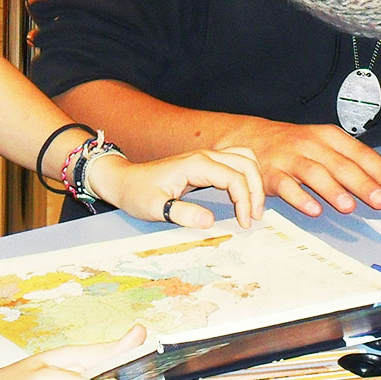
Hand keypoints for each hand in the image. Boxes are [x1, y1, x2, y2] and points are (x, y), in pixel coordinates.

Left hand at [88, 148, 264, 228]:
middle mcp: (205, 155)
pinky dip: (247, 177)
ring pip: (245, 158)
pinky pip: (236, 163)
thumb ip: (182, 214)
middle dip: (256, 190)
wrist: (124, 180)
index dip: (245, 200)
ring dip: (255, 180)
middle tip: (254, 217)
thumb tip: (209, 222)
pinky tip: (245, 197)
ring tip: (254, 208)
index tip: (244, 223)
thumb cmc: (137, 193)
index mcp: (196, 164)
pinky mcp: (206, 163)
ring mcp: (206, 157)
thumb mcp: (155, 208)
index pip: (234, 177)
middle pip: (246, 162)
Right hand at [217, 117, 380, 216]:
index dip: (379, 171)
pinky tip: (313, 209)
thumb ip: (363, 160)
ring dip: (332, 189)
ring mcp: (289, 158)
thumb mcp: (330, 144)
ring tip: (349, 206)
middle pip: (340, 164)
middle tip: (379, 200)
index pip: (359, 153)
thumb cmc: (296, 144)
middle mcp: (311, 145)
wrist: (250, 138)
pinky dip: (300, 197)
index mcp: (329, 137)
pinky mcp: (270, 173)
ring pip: (314, 172)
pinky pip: (285, 186)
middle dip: (362, 183)